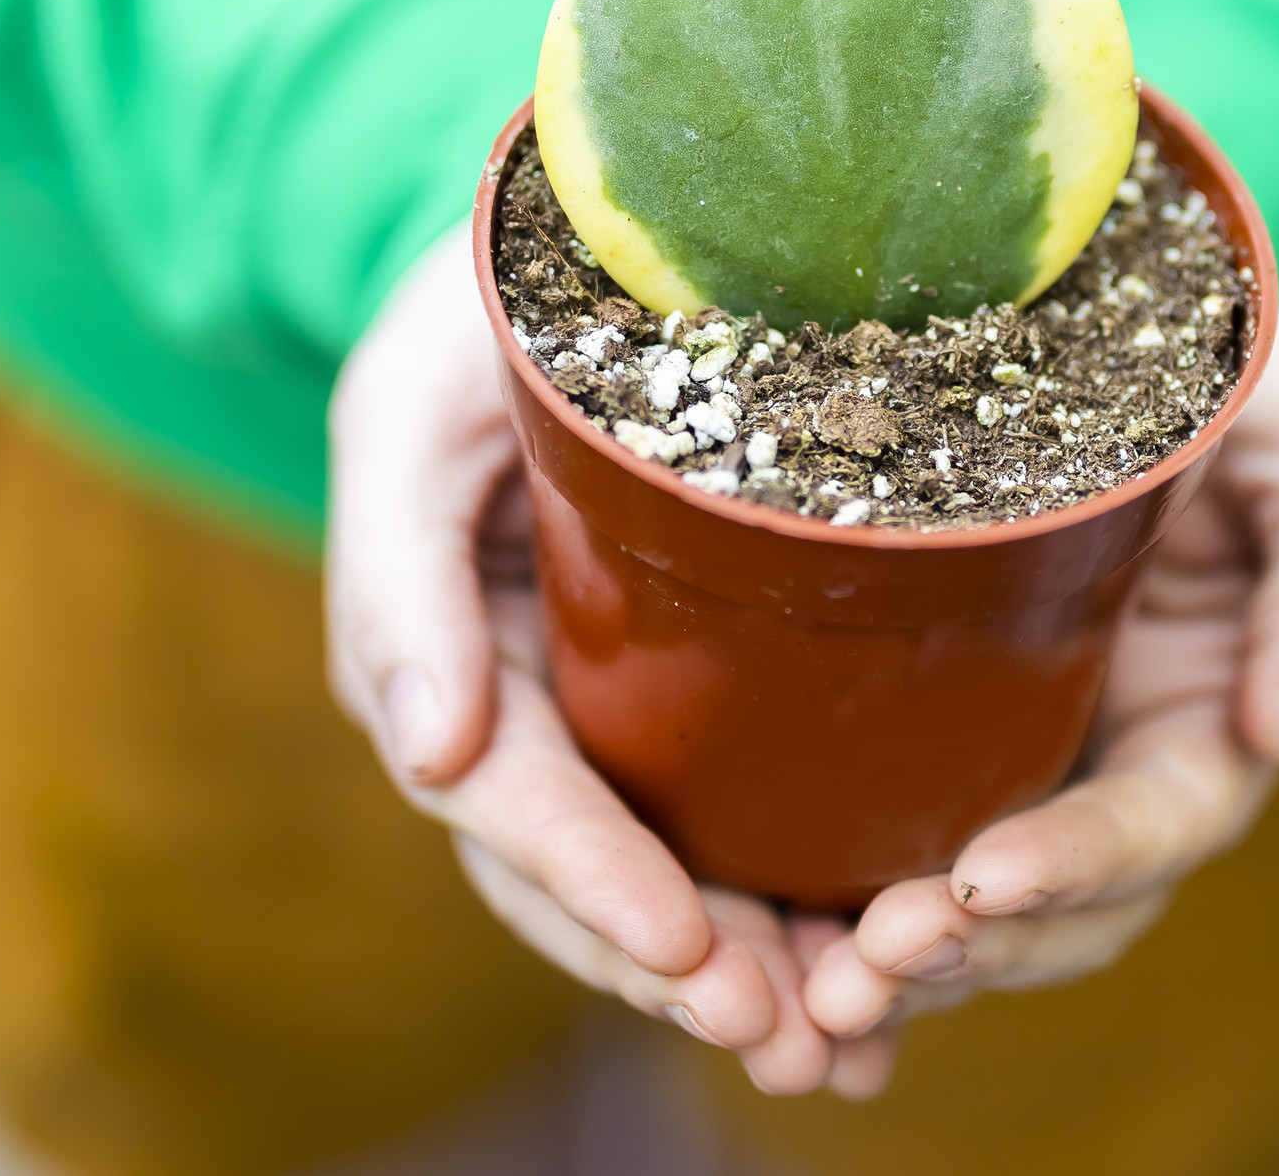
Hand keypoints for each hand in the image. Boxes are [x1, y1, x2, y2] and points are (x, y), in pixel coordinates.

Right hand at [327, 228, 848, 1092]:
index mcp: (449, 653)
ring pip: (668, 866)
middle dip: (683, 963)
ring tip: (852, 1037)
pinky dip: (794, 893)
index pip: (512, 796)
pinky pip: (736, 807)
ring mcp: (612, 700)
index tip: (685, 944)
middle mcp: (527, 702)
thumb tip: (426, 754)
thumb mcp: (414, 405)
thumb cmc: (485, 312)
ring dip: (751, 963)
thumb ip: (400, 571)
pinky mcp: (696, 681)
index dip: (591, 879)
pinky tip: (878, 962)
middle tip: (796, 1032)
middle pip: (592, 870)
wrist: (582, 242)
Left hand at [800, 305, 1278, 1079]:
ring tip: (805, 983)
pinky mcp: (917, 712)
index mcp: (1206, 712)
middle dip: (972, 948)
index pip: (1158, 827)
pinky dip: (829, 894)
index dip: (1081, 863)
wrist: (1094, 296)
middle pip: (1056, 902)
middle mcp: (1108, 755)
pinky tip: (761, 927)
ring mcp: (1010, 744)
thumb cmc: (1223, 363)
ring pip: (962, 896)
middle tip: (859, 967)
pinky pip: (878, 825)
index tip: (984, 876)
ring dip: (895, 954)